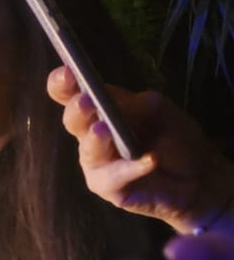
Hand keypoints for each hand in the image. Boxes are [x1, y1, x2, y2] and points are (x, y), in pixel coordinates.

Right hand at [47, 66, 233, 233]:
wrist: (197, 175)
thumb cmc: (175, 138)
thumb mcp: (157, 110)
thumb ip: (132, 104)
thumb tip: (107, 101)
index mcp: (100, 109)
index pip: (70, 94)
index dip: (62, 84)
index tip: (67, 73)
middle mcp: (91, 134)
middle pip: (72, 121)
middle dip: (77, 110)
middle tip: (87, 101)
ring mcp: (96, 162)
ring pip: (88, 150)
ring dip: (96, 140)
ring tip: (103, 130)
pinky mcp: (106, 186)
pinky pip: (113, 176)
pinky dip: (131, 168)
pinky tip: (150, 160)